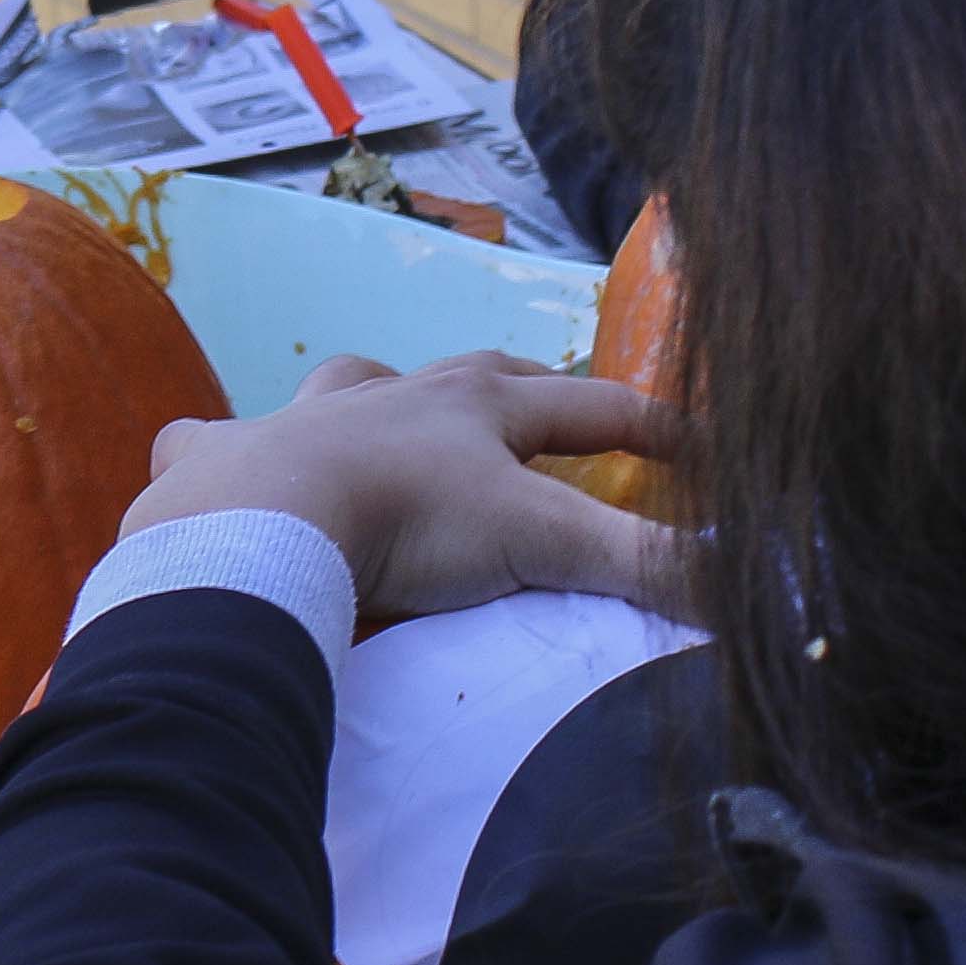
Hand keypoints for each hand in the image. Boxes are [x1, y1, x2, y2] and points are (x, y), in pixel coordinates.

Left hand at [124, 353, 689, 629]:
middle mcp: (390, 397)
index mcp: (474, 408)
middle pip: (470, 377)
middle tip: (536, 406)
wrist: (265, 524)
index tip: (705, 448)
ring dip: (372, 398)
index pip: (590, 405)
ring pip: (345, 388)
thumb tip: (756, 587)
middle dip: (513, 391)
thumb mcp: (544, 542)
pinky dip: (217, 447)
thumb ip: (645, 568)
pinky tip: (211, 453)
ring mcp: (297, 423)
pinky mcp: (219, 462)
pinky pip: (210, 440)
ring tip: (383, 417)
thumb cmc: (411, 522)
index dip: (656, 427)